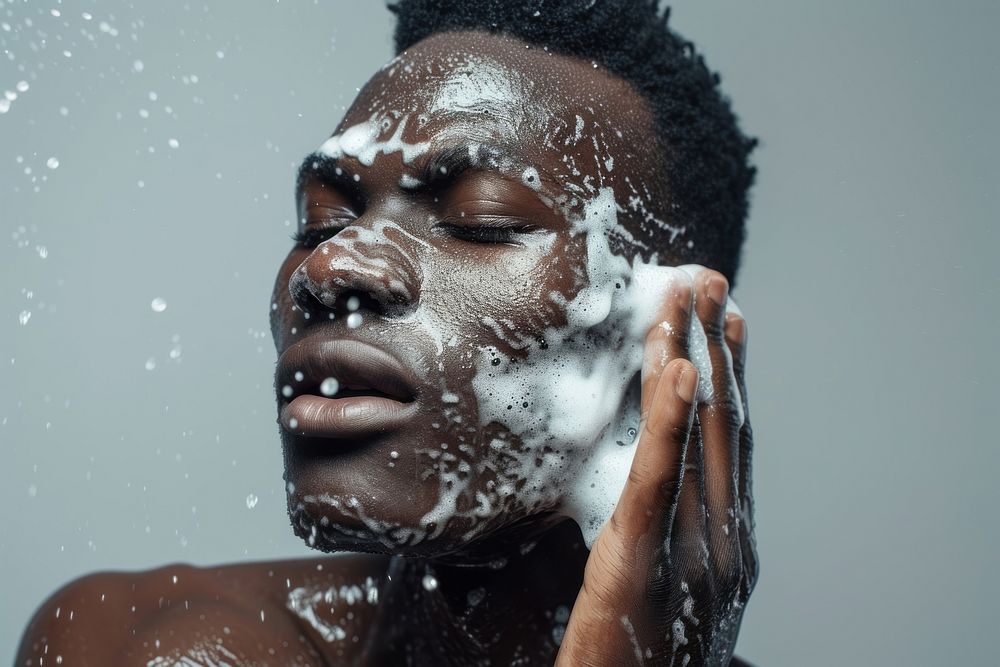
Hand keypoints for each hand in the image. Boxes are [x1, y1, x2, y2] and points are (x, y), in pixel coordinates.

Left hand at [557, 269, 757, 665]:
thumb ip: (678, 542)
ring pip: (697, 442)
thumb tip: (666, 493)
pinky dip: (670, 422)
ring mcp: (699, 556)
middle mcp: (729, 544)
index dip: (730, 379)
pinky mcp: (647, 564)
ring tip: (685, 301)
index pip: (731, 447)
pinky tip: (676, 372)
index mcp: (733, 548)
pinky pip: (660, 481)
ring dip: (691, 362)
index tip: (723, 324)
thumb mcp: (674, 598)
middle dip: (714, 351)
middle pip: (721, 428)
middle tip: (706, 282)